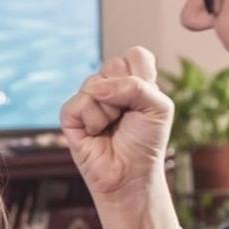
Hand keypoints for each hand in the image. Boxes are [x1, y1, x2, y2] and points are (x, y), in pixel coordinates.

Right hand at [59, 46, 172, 206]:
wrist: (130, 173)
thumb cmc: (146, 142)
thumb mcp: (158, 107)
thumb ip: (135, 86)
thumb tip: (94, 88)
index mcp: (133, 80)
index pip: (134, 55)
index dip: (141, 75)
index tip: (145, 100)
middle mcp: (109, 87)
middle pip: (113, 65)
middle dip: (125, 92)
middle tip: (127, 115)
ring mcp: (88, 100)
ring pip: (94, 84)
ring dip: (109, 110)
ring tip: (112, 127)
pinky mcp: (70, 116)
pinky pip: (78, 103)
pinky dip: (92, 120)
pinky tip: (96, 133)